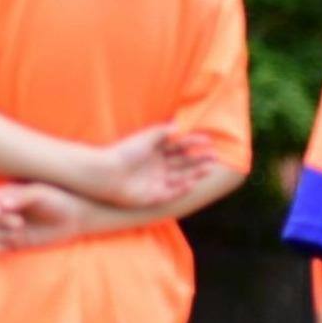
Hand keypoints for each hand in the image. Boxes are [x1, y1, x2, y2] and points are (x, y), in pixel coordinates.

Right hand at [0, 182, 94, 251]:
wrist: (74, 217)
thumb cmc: (57, 200)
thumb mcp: (40, 193)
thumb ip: (20, 198)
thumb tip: (2, 205)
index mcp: (8, 196)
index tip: (0, 213)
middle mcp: (6, 212)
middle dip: (1, 223)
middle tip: (20, 224)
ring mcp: (10, 229)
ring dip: (2, 235)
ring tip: (20, 233)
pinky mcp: (16, 243)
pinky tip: (14, 245)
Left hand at [78, 125, 213, 208]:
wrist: (105, 174)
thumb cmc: (124, 152)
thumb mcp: (146, 138)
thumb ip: (164, 131)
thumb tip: (181, 126)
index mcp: (155, 152)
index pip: (179, 147)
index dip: (193, 143)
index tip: (208, 139)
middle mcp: (157, 167)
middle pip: (183, 163)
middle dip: (200, 160)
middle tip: (216, 157)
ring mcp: (156, 182)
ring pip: (180, 178)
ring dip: (195, 173)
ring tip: (210, 168)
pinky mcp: (152, 196)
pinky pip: (171, 193)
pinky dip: (182, 188)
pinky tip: (193, 182)